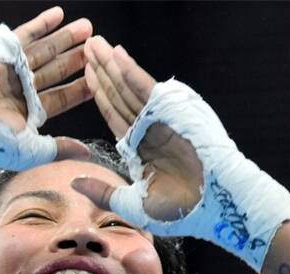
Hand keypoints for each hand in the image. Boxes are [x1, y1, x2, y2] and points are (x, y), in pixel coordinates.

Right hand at [0, 7, 92, 180]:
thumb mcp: (29, 150)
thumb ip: (59, 148)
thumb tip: (87, 154)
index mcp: (26, 113)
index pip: (61, 98)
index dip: (81, 89)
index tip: (100, 80)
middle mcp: (20, 89)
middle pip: (56, 71)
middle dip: (77, 60)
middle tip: (98, 48)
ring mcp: (10, 67)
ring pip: (44, 50)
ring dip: (65, 38)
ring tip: (88, 29)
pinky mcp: (0, 49)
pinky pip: (25, 33)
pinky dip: (42, 24)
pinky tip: (60, 14)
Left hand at [73, 36, 289, 272]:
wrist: (215, 205)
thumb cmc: (181, 212)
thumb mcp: (132, 205)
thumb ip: (102, 192)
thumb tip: (74, 183)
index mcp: (142, 148)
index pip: (115, 115)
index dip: (100, 95)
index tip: (86, 76)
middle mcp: (150, 129)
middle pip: (119, 95)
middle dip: (101, 71)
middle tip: (85, 47)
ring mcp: (161, 118)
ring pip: (129, 87)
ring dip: (111, 65)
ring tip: (93, 44)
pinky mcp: (171, 110)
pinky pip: (146, 88)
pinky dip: (130, 71)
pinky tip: (115, 55)